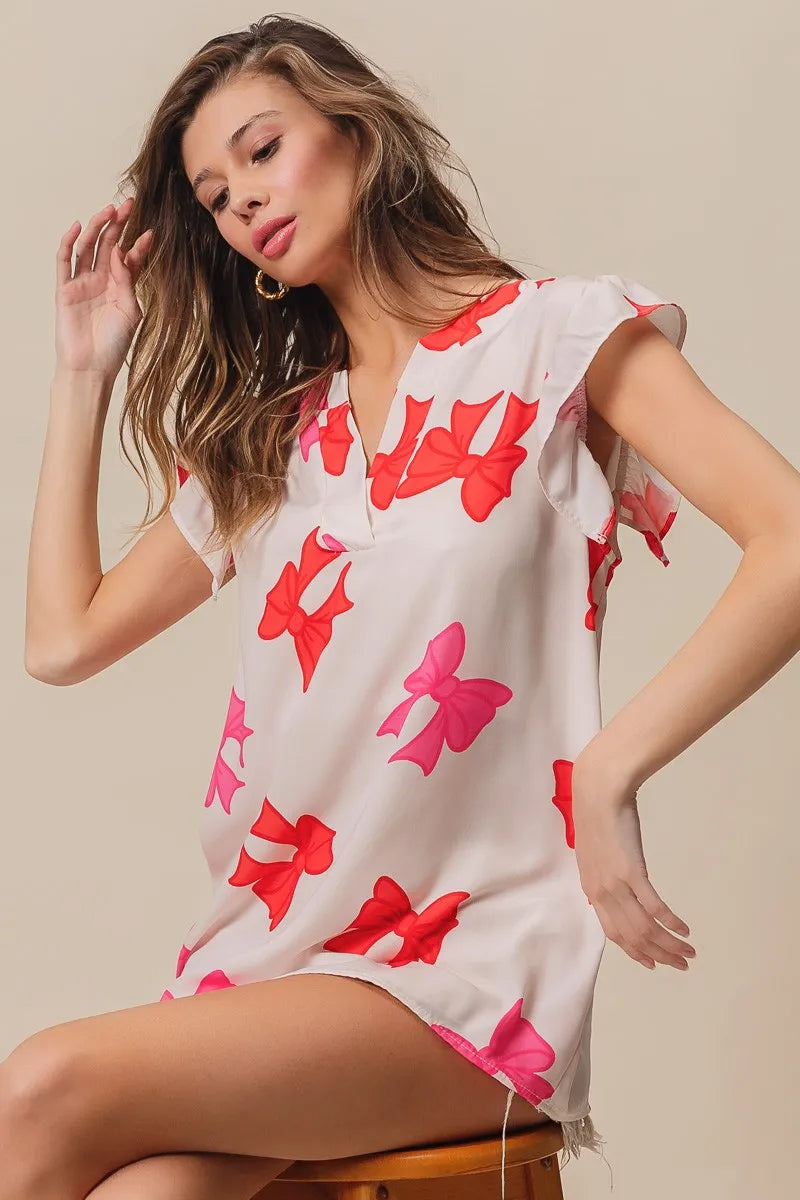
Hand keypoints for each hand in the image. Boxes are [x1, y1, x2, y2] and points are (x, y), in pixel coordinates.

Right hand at [55, 197, 153, 378]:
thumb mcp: (131, 310)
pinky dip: (69, 242)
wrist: (92, 366)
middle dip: (118, 225)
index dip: (138, 245)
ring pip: (88, 247)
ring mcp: (82, 283)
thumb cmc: (114, 345)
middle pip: (108, 246)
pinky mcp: (65, 289)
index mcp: (120, 288)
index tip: (150, 232)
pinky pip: (64, 261)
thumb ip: (127, 280)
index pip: (129, 259)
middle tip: (128, 206)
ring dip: (97, 228)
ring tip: (108, 211)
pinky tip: (78, 227)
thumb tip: (119, 250)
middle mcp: (101, 282)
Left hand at [571, 767, 696, 971]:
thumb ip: (606, 873)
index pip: (614, 933)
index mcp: (592, 890)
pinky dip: (670, 922)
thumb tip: (619, 884)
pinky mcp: (632, 872)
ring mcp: (616, 884)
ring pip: (644, 927)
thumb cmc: (597, 817)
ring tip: (689, 953)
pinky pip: (653, 906)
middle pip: (632, 936)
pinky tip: (684, 930)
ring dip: (669, 944)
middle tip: (681, 964)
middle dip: (658, 955)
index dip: (634, 951)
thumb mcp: (595, 853)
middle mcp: (602, 894)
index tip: (652, 963)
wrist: (597, 794)